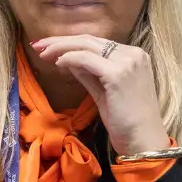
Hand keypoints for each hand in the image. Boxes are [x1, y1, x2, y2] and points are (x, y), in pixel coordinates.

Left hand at [29, 37, 169, 154]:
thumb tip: (68, 59)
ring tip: (42, 53)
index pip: (97, 42)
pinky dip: (69, 58)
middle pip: (89, 40)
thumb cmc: (126, 122)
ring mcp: (126, 62)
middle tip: (38, 45)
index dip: (71, 42)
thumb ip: (88, 74)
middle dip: (60, 40)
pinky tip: (57, 63)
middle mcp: (132, 54)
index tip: (49, 47)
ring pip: (86, 45)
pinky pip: (85, 59)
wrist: (143, 141)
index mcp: (133, 56)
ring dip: (60, 47)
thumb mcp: (104, 92)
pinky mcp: (117, 73)